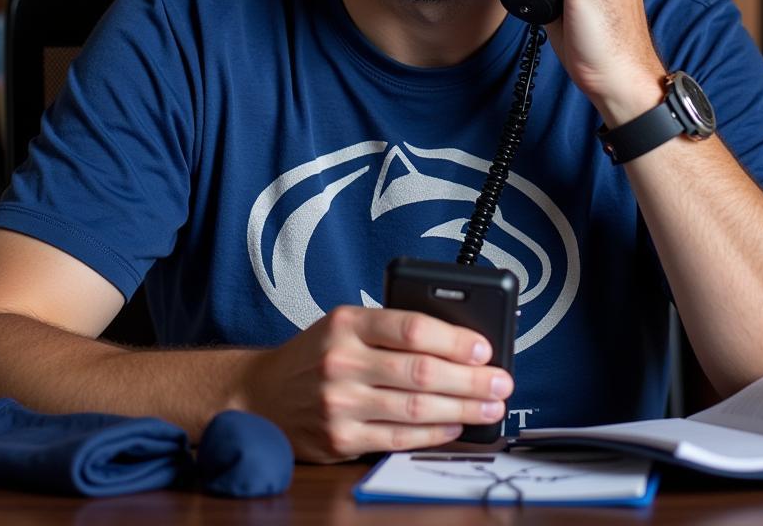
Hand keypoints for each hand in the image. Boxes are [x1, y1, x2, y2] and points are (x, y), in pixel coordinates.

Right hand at [235, 305, 512, 462]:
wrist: (261, 395)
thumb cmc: (315, 355)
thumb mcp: (343, 325)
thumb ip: (389, 329)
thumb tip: (455, 343)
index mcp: (347, 323)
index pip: (411, 327)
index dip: (454, 339)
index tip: (484, 347)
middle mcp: (342, 362)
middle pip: (421, 371)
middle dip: (470, 379)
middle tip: (501, 381)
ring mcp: (341, 403)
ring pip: (415, 408)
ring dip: (462, 409)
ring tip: (491, 405)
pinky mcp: (341, 438)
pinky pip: (399, 439)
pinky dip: (434, 434)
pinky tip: (457, 426)